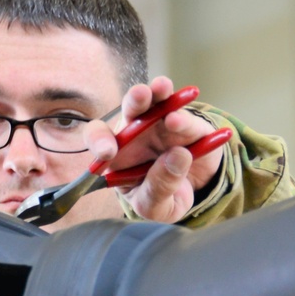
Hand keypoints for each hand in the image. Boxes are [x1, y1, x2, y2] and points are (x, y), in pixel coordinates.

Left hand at [83, 76, 222, 222]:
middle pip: (130, 111)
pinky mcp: (189, 125)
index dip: (99, 140)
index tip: (109, 152)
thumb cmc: (163, 198)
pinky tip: (183, 114)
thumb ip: (159, 189)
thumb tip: (176, 157)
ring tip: (161, 88)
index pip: (99, 139)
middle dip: (134, 101)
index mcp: (118, 155)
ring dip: (158, 92)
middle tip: (139, 97)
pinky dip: (186, 115)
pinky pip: (187, 116)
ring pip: (157, 102)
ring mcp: (162, 125)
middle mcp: (137, 134)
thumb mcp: (156, 208)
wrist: (195, 194)